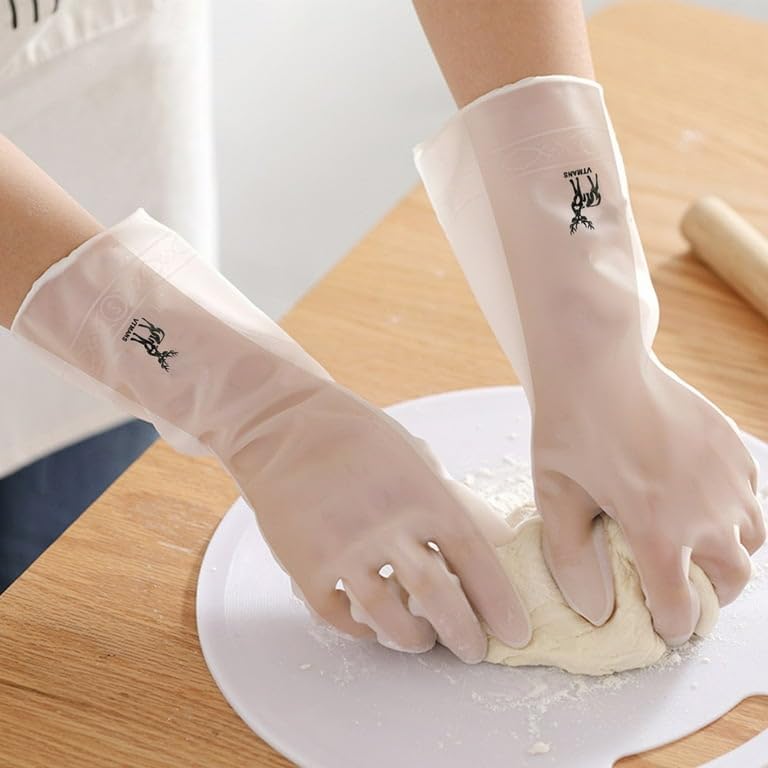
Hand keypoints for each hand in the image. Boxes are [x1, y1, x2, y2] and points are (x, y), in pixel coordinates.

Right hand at [237, 383, 529, 662]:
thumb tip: (498, 538)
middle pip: (439, 599)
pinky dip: (361, 630)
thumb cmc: (356, 436)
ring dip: (413, 640)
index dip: (498, 603)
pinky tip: (373, 627)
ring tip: (422, 641)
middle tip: (473, 651)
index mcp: (423, 494)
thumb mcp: (415, 456)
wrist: (282, 425)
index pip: (476, 560)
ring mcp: (343, 548)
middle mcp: (387, 526)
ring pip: (389, 619)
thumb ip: (454, 499)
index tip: (514, 632)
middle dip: (464, 634)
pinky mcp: (304, 565)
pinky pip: (339, 617)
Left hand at [534, 351, 763, 644]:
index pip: (680, 607)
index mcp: (659, 531)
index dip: (670, 625)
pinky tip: (703, 498)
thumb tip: (595, 609)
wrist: (599, 361)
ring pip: (753, 538)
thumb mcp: (555, 495)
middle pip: (732, 580)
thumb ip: (572, 559)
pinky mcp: (733, 446)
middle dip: (709, 596)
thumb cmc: (571, 426)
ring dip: (730, 554)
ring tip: (697, 545)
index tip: (660, 622)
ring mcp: (727, 477)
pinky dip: (736, 509)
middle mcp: (707, 512)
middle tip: (682, 588)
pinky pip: (752, 494)